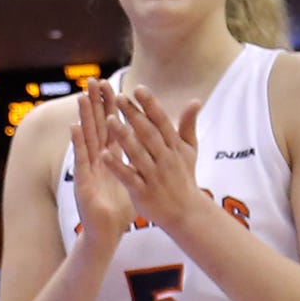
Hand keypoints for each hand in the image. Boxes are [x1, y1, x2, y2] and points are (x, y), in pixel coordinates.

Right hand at [68, 80, 138, 255]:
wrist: (107, 231)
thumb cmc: (119, 207)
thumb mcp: (133, 177)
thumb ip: (138, 158)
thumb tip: (147, 142)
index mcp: (110, 156)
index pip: (110, 124)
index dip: (110, 105)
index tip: (111, 83)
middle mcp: (96, 159)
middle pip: (96, 125)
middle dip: (94, 103)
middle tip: (92, 80)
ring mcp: (87, 168)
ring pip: (86, 138)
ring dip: (83, 117)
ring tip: (81, 97)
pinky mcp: (82, 181)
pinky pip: (80, 159)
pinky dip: (77, 143)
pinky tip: (75, 128)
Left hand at [105, 84, 207, 236]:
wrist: (186, 212)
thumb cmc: (184, 178)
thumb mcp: (190, 151)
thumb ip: (188, 125)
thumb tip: (195, 100)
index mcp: (175, 147)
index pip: (161, 121)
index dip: (150, 105)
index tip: (138, 88)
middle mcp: (165, 158)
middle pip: (148, 133)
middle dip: (133, 115)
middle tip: (117, 97)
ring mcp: (154, 175)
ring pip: (137, 153)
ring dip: (123, 136)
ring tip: (108, 120)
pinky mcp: (143, 191)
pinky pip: (128, 177)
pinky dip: (117, 166)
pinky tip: (104, 155)